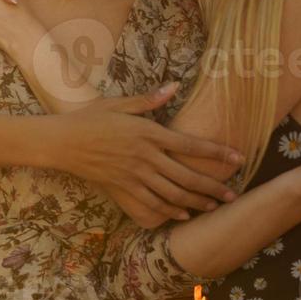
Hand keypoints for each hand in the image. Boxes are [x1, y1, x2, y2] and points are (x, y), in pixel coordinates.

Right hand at [49, 87, 244, 222]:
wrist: (62, 142)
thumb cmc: (89, 119)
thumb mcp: (118, 104)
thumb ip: (149, 99)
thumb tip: (174, 86)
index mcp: (148, 133)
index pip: (191, 145)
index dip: (217, 152)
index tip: (238, 157)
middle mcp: (145, 156)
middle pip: (187, 176)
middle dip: (213, 187)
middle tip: (232, 194)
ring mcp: (134, 175)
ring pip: (172, 194)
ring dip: (196, 201)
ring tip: (214, 206)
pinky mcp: (123, 188)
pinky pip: (151, 203)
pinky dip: (170, 210)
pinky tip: (182, 214)